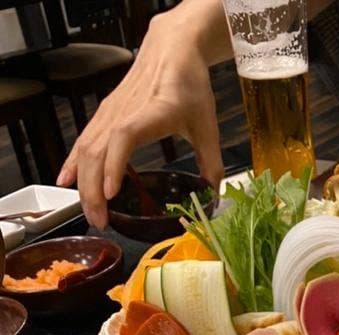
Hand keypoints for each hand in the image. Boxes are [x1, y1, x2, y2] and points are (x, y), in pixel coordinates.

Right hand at [57, 11, 224, 227]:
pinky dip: (73, 163)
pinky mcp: (105, 113)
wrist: (172, 49)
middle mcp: (127, 110)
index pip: (125, 135)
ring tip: (91, 213)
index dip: (114, 163)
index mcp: (155, 111)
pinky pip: (83, 140)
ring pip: (87, 148)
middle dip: (94, 189)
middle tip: (101, 221)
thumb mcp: (207, 125)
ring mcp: (111, 111)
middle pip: (98, 150)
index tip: (111, 192)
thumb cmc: (190, 85)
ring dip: (84, 183)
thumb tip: (214, 196)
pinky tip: (66, 182)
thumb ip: (212, 161)